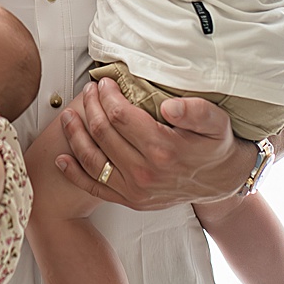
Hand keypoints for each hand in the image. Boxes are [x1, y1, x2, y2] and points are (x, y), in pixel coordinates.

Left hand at [56, 77, 253, 207]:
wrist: (222, 180)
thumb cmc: (215, 145)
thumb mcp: (215, 122)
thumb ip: (195, 111)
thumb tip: (168, 106)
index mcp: (163, 149)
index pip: (120, 116)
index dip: (107, 96)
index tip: (104, 82)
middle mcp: (145, 173)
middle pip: (102, 133)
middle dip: (91, 107)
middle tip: (89, 91)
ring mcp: (135, 190)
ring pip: (92, 159)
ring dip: (75, 134)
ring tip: (69, 115)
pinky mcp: (130, 201)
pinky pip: (94, 187)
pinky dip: (74, 173)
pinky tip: (62, 158)